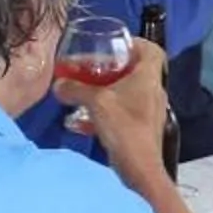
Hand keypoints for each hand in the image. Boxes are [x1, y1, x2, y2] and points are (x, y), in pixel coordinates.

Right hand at [60, 39, 171, 181]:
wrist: (139, 168)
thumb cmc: (124, 128)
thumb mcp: (96, 102)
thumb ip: (75, 89)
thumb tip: (58, 84)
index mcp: (148, 78)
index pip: (151, 50)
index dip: (135, 43)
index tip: (115, 46)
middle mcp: (153, 92)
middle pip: (135, 71)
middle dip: (112, 69)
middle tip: (91, 69)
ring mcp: (149, 112)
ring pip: (128, 93)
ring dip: (107, 92)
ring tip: (85, 94)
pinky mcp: (141, 130)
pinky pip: (123, 113)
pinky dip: (105, 113)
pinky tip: (83, 122)